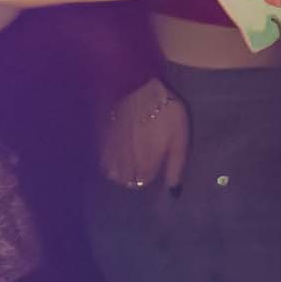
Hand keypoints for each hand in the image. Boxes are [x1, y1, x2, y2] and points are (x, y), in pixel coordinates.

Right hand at [95, 75, 188, 190]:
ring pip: (111, 172)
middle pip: (126, 180)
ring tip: (129, 155)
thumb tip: (174, 192)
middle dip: (134, 174)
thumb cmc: (165, 113)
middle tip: (142, 159)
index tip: (154, 164)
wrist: (138, 89)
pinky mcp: (101, 139)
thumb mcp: (179, 139)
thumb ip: (176, 166)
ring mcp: (110, 152)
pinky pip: (101, 158)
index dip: (150, 173)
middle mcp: (124, 163)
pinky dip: (108, 158)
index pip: (143, 181)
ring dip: (119, 169)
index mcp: (145, 164)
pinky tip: (117, 147)